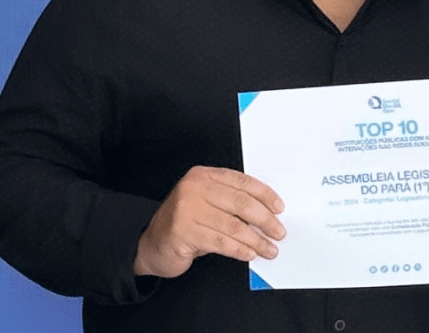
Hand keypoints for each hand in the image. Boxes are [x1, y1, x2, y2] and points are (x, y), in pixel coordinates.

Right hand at [133, 166, 285, 278]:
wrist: (149, 244)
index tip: (279, 207)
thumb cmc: (185, 223)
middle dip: (265, 219)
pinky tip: (250, 253)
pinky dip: (239, 249)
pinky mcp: (183, 232)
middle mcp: (194, 188)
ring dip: (256, 239)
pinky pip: (221, 242)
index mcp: (204, 175)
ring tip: (269, 248)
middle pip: (240, 202)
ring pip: (233, 225)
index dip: (264, 195)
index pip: (242, 181)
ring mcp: (186, 210)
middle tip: (278, 231)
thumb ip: (230, 202)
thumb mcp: (206, 203)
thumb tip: (267, 213)